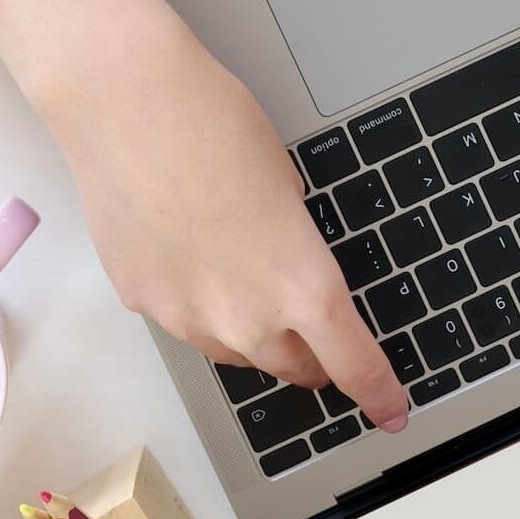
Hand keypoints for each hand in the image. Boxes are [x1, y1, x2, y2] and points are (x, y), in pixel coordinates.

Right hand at [52, 15, 408, 431]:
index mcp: (304, 286)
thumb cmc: (215, 127)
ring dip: (253, 334)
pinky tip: (190, 254)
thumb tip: (281, 261)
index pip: (352, 364)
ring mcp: (187, 317)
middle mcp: (247, 318)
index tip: (391, 411)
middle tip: (316, 338)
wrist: (129, 107)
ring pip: (235, 352)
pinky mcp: (142, 303)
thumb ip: (293, 245)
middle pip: (293, 368)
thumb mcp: (287, 185)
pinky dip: (197, 303)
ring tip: (246, 279)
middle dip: (311, 358)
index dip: (377, 393)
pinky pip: (184, 321)